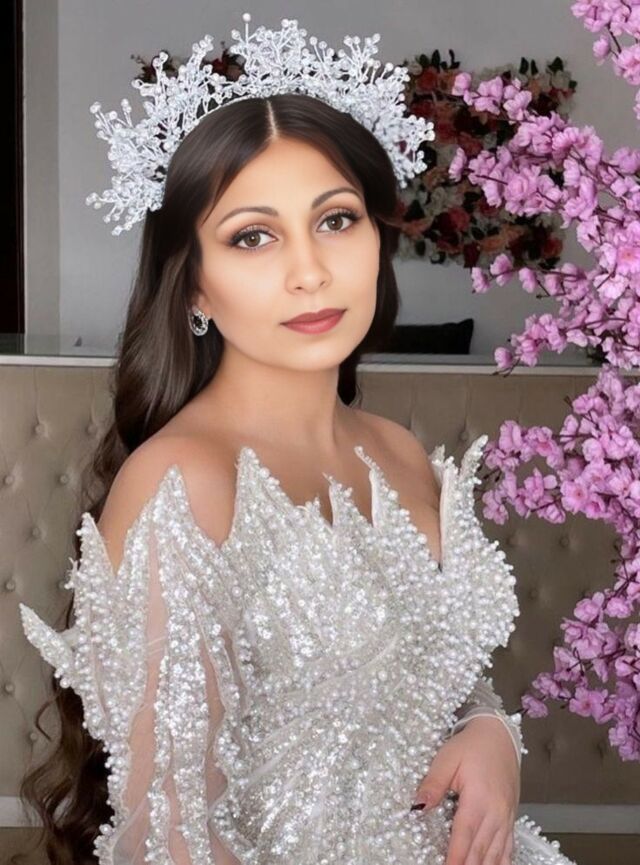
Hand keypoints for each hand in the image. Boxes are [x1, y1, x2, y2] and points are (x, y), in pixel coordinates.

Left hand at [412, 716, 520, 864]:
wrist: (499, 735)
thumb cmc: (472, 745)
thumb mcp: (447, 758)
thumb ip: (433, 784)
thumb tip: (417, 806)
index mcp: (478, 798)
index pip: (463, 836)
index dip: (454, 858)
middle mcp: (496, 812)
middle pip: (480, 850)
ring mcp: (506, 816)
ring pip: (495, 853)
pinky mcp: (510, 816)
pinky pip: (509, 846)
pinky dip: (501, 862)